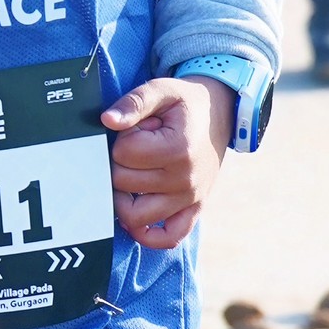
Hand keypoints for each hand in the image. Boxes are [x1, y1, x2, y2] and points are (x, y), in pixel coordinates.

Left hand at [101, 75, 234, 248]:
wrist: (220, 115)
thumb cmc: (185, 103)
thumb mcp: (162, 90)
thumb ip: (134, 102)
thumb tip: (108, 121)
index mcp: (178, 149)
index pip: (123, 153)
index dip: (122, 138)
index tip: (139, 129)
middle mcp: (185, 180)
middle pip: (123, 183)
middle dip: (122, 162)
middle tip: (141, 147)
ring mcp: (189, 199)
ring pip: (135, 215)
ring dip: (124, 195)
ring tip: (133, 174)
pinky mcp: (193, 210)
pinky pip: (168, 238)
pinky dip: (148, 235)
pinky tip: (135, 218)